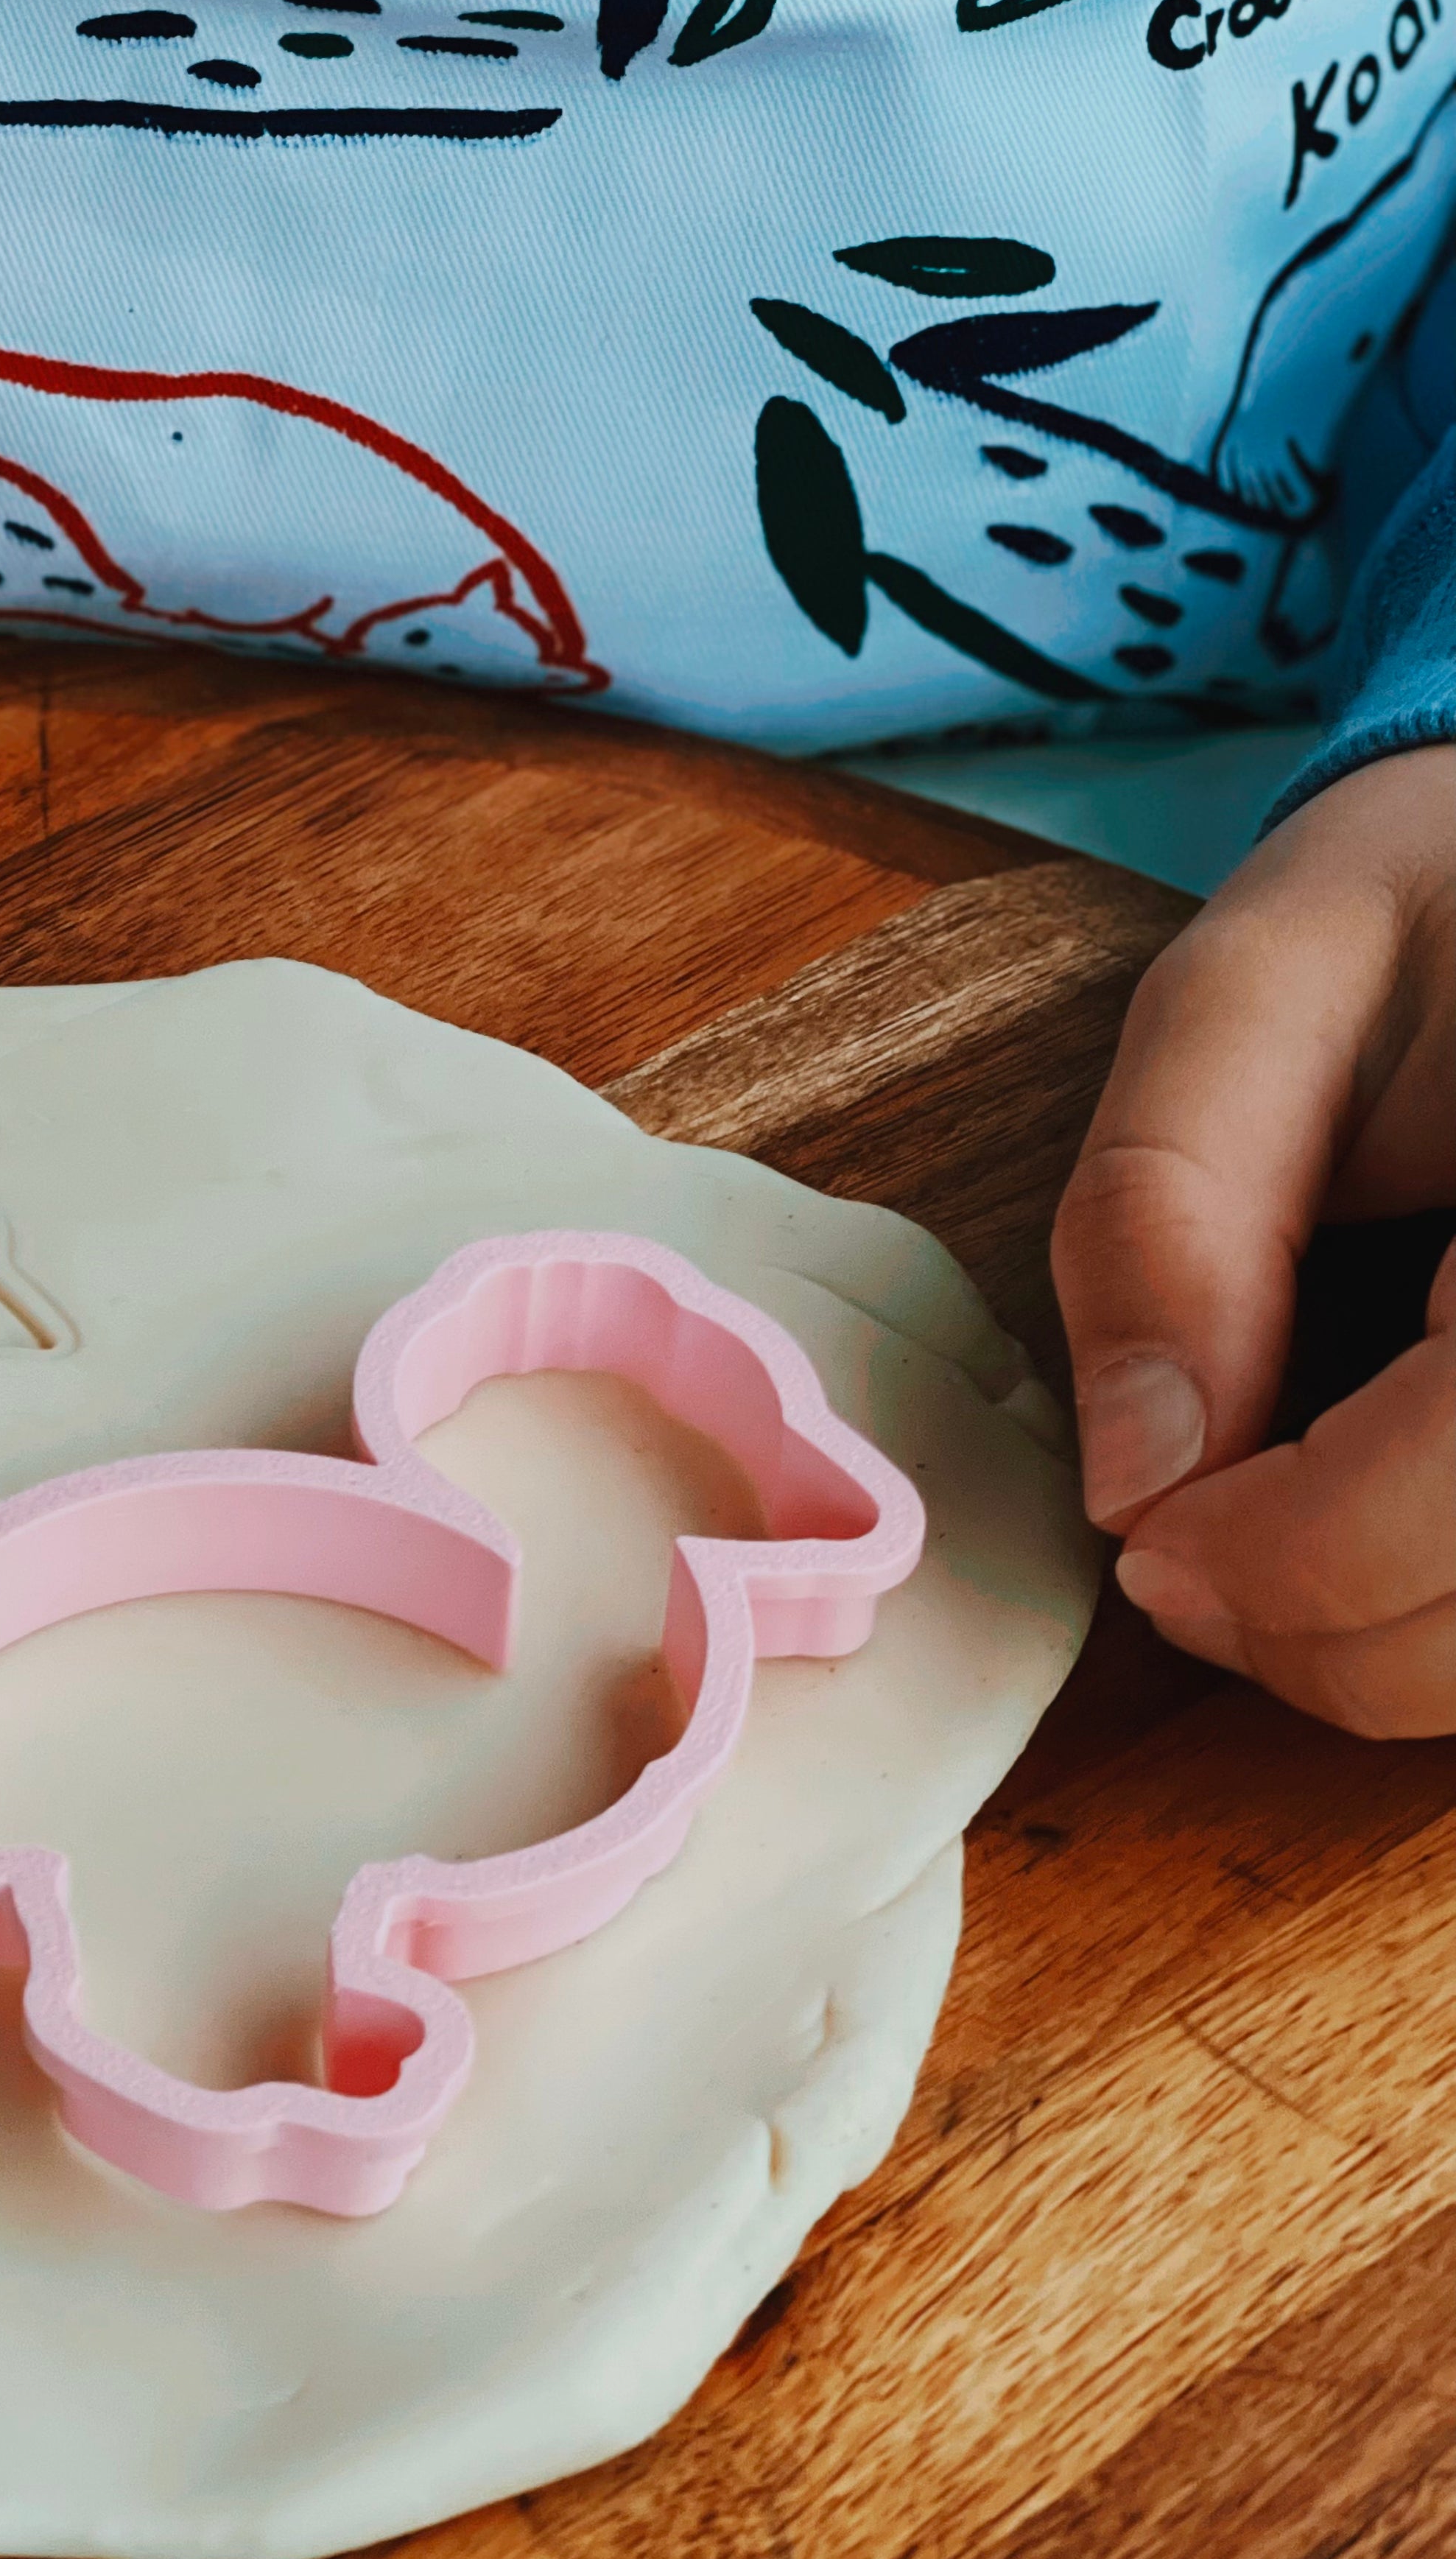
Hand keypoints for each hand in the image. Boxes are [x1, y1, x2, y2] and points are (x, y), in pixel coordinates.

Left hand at [1053, 747, 1455, 1733]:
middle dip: (1342, 1630)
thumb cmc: (1432, 906)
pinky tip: (1379, 1548)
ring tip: (1269, 1570)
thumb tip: (1132, 1479)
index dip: (1302, 1557)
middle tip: (1185, 1577)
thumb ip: (1166, 1217)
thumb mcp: (1256, 992)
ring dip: (1413, 1652)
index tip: (1147, 1545)